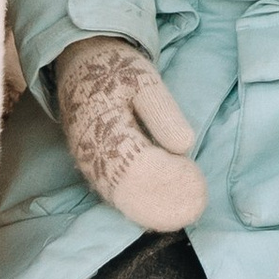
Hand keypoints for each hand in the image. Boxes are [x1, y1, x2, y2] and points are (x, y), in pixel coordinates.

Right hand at [54, 37, 206, 229]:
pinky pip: (116, 194)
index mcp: (104, 125)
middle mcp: (91, 152)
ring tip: (187, 214)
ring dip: (153, 209)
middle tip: (197, 208)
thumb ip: (162, 111)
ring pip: (121, 197)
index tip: (197, 182)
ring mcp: (89, 164)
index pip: (139, 162)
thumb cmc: (117, 69)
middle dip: (163, 201)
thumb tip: (185, 145)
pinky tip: (163, 212)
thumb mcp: (144, 79)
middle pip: (128, 188)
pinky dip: (139, 205)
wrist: (80, 64)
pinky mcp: (93, 169)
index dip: (168, 176)